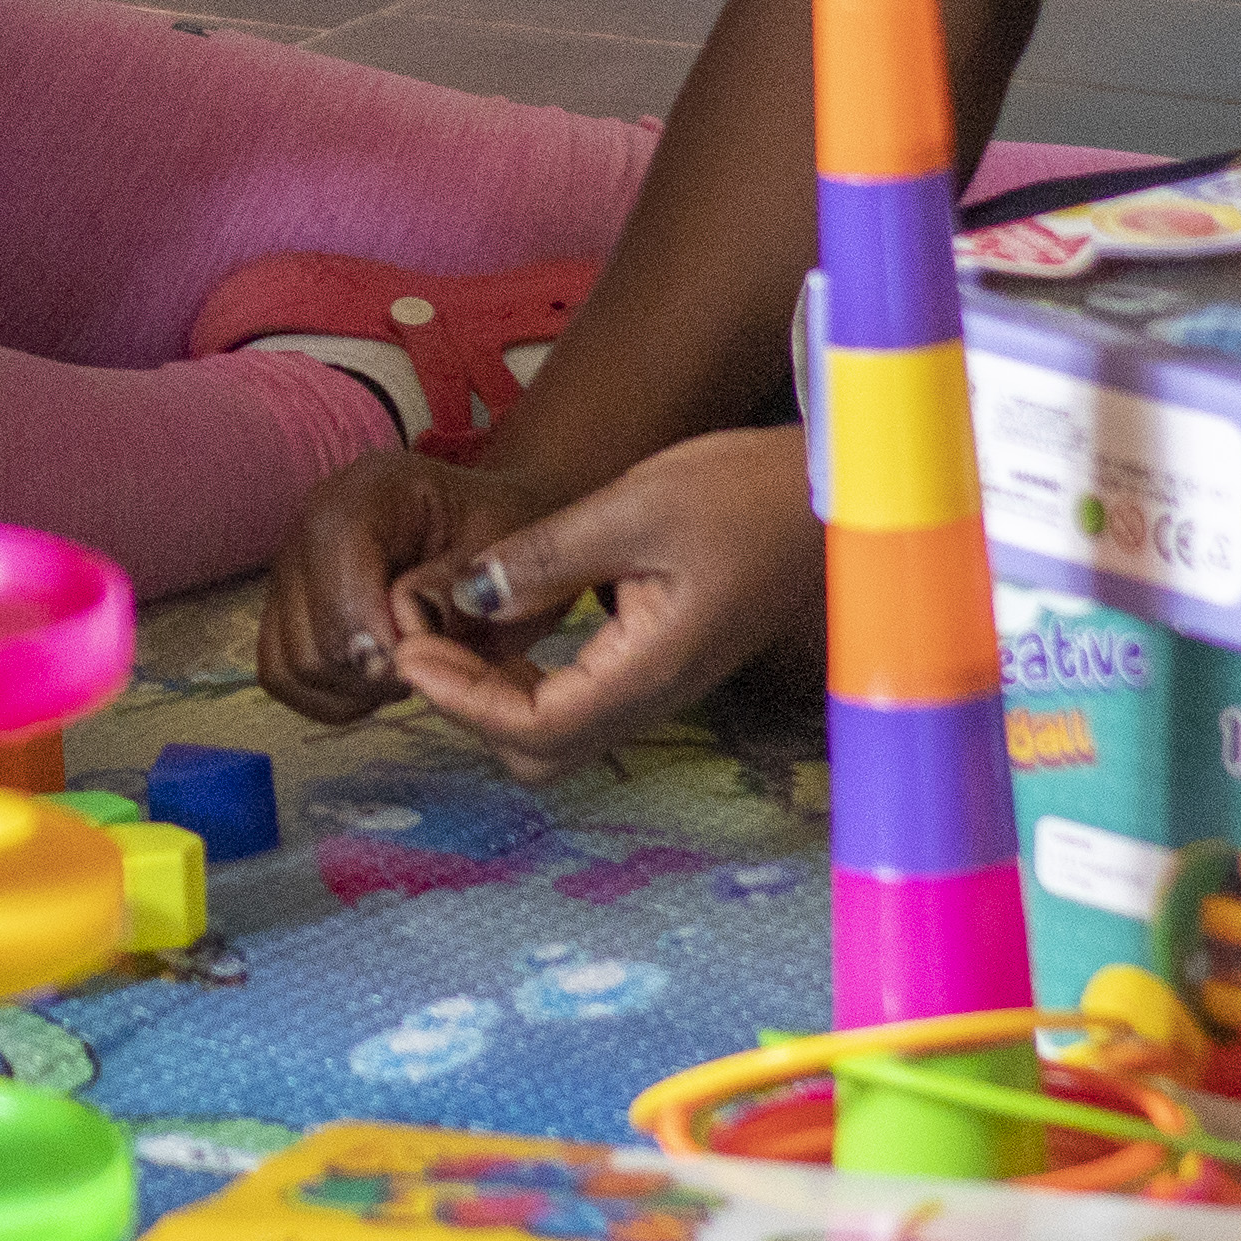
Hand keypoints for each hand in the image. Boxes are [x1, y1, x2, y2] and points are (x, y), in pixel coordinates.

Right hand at [259, 449, 544, 724]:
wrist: (485, 526)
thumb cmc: (501, 531)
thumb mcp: (507, 547)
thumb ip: (458, 585)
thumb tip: (403, 630)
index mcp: (367, 491)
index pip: (336, 559)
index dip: (375, 627)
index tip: (424, 661)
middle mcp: (310, 525)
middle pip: (310, 635)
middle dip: (373, 671)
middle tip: (431, 666)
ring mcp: (288, 570)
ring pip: (290, 666)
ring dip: (354, 688)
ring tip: (408, 669)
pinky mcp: (285, 611)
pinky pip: (284, 676)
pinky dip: (332, 695)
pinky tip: (380, 678)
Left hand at [384, 427, 824, 778]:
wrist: (832, 490)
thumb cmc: (747, 492)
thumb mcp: (634, 508)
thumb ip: (546, 559)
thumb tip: (468, 598)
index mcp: (650, 669)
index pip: (533, 725)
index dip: (460, 699)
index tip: (408, 651)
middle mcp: (655, 694)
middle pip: (540, 750)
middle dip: (470, 709)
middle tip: (422, 646)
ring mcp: (662, 683)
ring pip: (558, 731)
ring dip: (495, 696)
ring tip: (449, 633)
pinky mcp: (663, 661)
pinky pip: (580, 697)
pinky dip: (527, 677)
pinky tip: (506, 623)